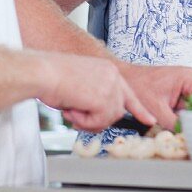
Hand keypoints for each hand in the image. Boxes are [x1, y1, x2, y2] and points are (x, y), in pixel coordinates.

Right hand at [36, 53, 154, 132]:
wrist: (42, 72)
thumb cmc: (52, 76)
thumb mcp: (81, 83)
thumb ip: (94, 96)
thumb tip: (96, 115)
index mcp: (108, 70)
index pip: (129, 93)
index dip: (139, 109)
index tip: (149, 119)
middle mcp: (112, 76)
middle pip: (118, 110)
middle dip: (99, 120)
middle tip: (77, 116)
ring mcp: (110, 87)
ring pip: (108, 118)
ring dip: (88, 121)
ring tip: (71, 110)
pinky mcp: (103, 98)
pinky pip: (98, 122)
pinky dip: (83, 121)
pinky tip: (71, 109)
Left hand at [117, 62, 191, 129]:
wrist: (125, 78)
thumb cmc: (137, 86)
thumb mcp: (157, 109)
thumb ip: (174, 123)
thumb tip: (188, 135)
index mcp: (189, 78)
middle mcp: (191, 81)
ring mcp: (186, 87)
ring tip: (185, 128)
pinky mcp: (180, 94)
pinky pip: (189, 108)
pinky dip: (185, 117)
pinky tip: (178, 124)